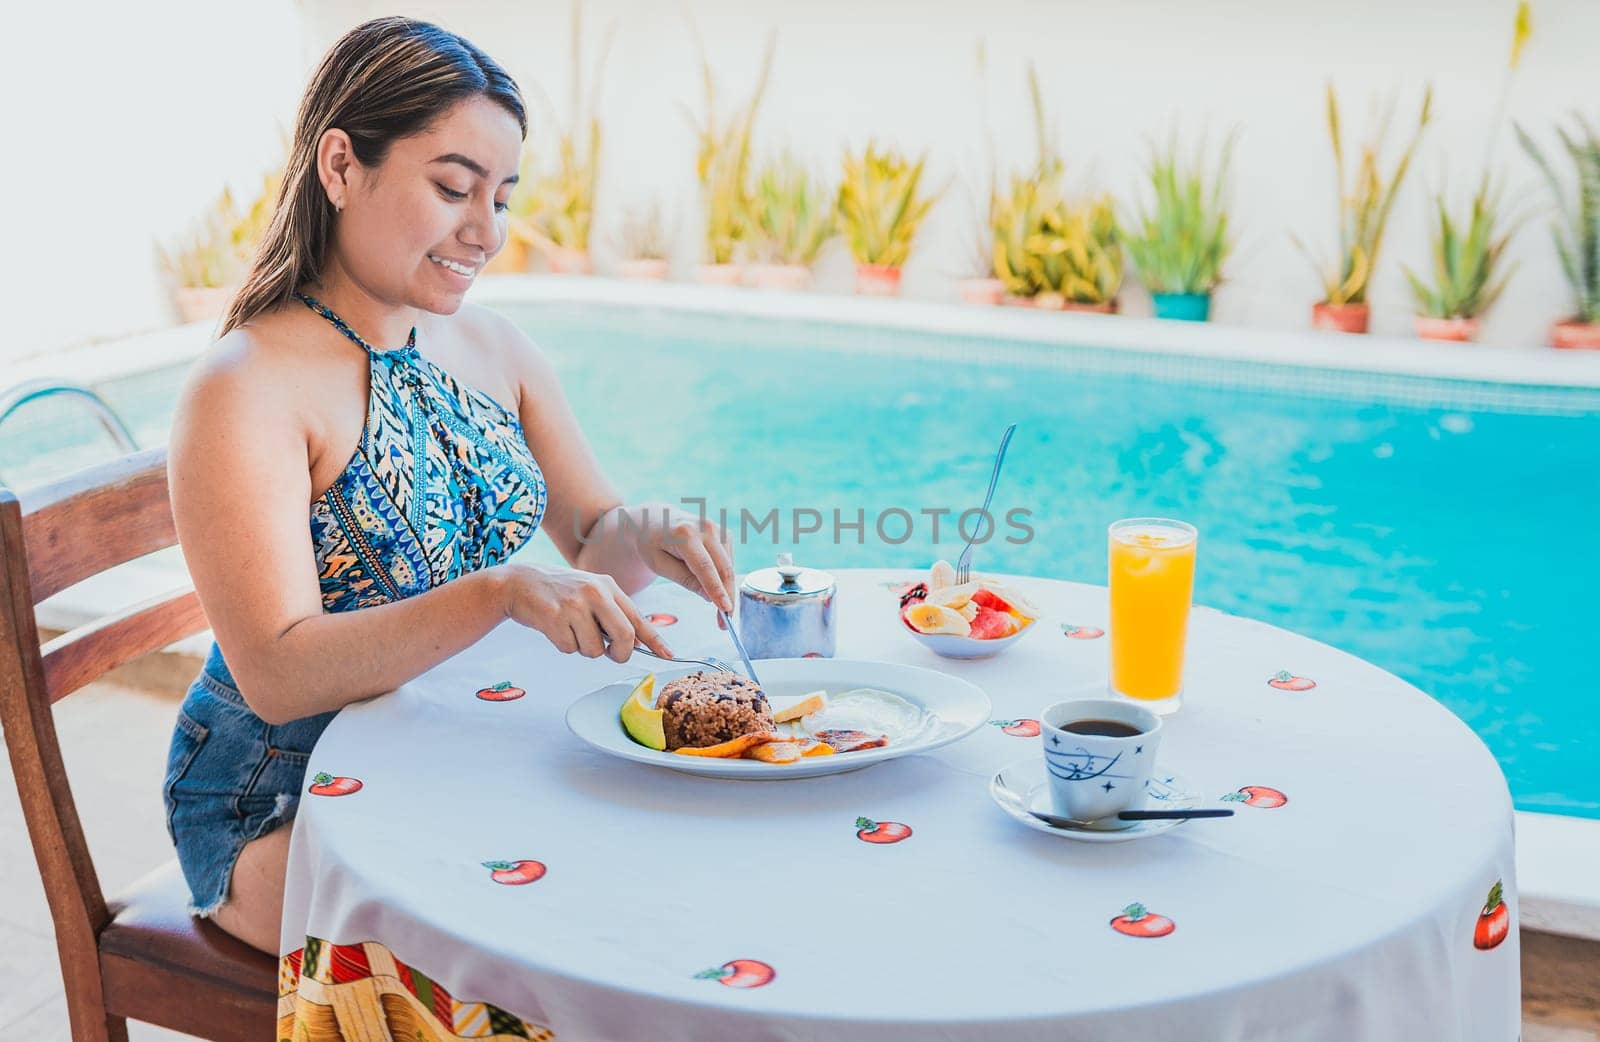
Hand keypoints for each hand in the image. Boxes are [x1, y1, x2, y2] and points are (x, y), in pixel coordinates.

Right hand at [498, 564, 671, 662]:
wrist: (519, 582)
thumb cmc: (559, 592)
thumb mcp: (591, 592)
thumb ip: (613, 613)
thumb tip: (636, 642)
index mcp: (608, 586)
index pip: (638, 618)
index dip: (655, 640)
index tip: (668, 655)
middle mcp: (595, 593)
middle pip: (624, 637)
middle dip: (620, 653)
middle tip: (610, 653)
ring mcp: (575, 604)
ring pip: (594, 649)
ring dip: (583, 648)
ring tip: (570, 629)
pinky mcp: (555, 617)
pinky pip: (569, 648)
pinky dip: (564, 645)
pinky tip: (555, 627)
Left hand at [636, 508, 736, 615]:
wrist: (654, 519)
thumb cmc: (651, 543)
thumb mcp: (659, 564)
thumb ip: (685, 579)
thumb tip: (710, 597)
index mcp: (684, 533)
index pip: (705, 567)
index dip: (717, 590)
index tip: (725, 609)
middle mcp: (705, 527)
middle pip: (723, 567)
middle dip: (727, 596)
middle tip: (725, 621)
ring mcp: (717, 528)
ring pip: (729, 566)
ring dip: (727, 589)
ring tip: (719, 610)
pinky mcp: (723, 532)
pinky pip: (728, 561)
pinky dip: (724, 577)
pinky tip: (715, 587)